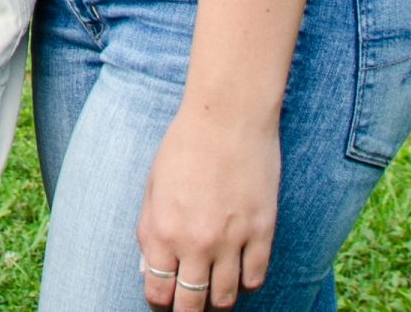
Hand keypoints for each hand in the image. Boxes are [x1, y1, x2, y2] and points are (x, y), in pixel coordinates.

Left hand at [137, 104, 278, 308]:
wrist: (227, 117)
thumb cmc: (184, 145)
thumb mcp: (152, 185)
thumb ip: (148, 229)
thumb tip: (148, 268)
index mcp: (162, 229)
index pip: (158, 290)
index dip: (160, 300)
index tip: (165, 297)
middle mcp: (195, 242)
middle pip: (191, 303)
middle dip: (187, 310)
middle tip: (189, 305)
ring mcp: (231, 240)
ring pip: (226, 297)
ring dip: (218, 299)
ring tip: (214, 290)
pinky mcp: (262, 231)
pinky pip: (256, 277)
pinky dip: (247, 282)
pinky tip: (240, 273)